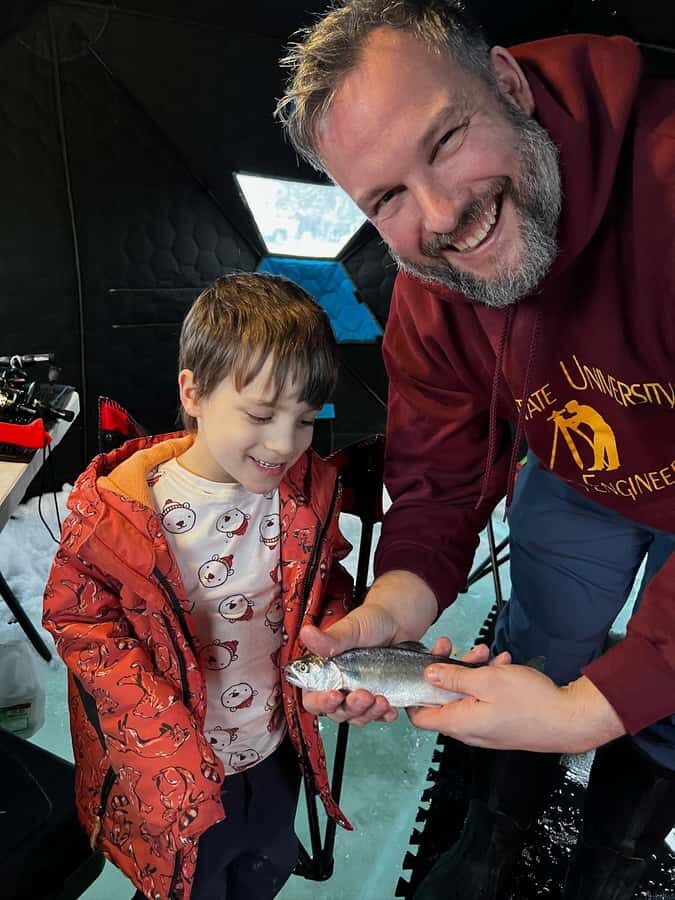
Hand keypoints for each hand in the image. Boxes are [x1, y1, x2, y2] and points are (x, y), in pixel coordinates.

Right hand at [299, 570, 436, 726]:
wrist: (399, 622)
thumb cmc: (370, 622)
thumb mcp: (350, 628)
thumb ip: (329, 638)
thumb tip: (307, 633)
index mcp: (324, 672)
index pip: (312, 697)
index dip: (320, 702)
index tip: (335, 696)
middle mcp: (339, 686)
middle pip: (336, 712)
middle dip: (350, 708)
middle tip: (365, 695)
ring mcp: (358, 694)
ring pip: (357, 717)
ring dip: (368, 713)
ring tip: (382, 700)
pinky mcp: (377, 698)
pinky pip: (378, 716)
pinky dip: (384, 715)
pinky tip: (391, 710)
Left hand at [408, 659, 625, 752]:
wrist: (570, 719)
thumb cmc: (531, 702)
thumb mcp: (487, 680)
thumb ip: (453, 678)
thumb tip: (428, 675)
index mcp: (459, 723)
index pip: (419, 716)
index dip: (413, 693)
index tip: (418, 670)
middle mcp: (469, 730)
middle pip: (443, 700)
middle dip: (449, 670)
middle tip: (456, 649)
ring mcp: (485, 728)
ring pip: (466, 695)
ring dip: (472, 671)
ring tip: (488, 654)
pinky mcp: (499, 723)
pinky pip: (483, 700)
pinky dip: (488, 681)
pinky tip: (501, 664)